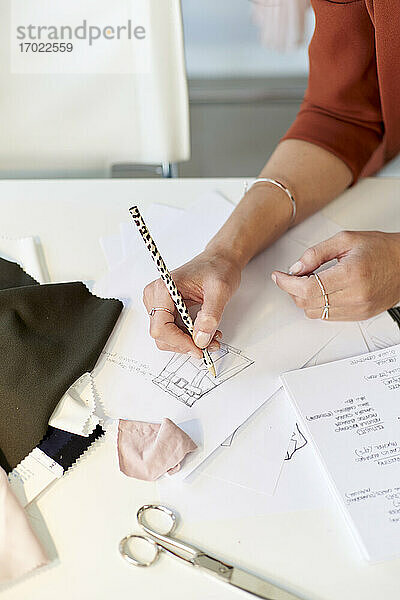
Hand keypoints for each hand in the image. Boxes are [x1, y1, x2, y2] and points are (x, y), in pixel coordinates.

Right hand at [143, 250, 240, 355]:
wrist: (219, 261)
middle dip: (186, 344)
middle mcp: (156, 296)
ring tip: (211, 337)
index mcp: (164, 289)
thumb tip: (201, 339)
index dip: (179, 342)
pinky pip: (173, 331)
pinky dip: (188, 337)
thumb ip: (210, 315)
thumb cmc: (218, 268)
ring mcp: (159, 303)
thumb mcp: (220, 290)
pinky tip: (204, 332)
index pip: (161, 327)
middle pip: (162, 335)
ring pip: (167, 336)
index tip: (199, 348)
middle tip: (210, 344)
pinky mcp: (166, 309)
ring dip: (188, 342)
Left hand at [271, 231, 399, 320]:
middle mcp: (355, 295)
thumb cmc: (380, 249)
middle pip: (308, 303)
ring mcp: (358, 309)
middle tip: (294, 276)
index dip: (287, 283)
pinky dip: (318, 305)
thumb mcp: (345, 240)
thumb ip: (316, 253)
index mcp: (351, 274)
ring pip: (315, 313)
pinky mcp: (360, 316)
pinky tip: (322, 291)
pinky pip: (327, 317)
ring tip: (310, 281)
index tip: (278, 277)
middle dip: (293, 290)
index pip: (307, 288)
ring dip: (305, 299)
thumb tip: (295, 268)